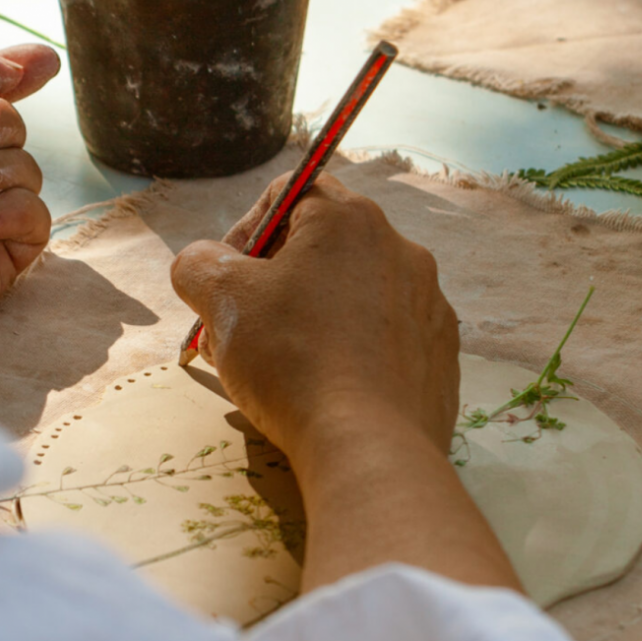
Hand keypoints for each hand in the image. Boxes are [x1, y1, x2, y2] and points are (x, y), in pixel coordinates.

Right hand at [170, 174, 461, 461]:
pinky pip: (386, 339)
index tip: (227, 281)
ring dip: (313, 318)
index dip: (245, 231)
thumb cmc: (291, 361)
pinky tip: (330, 390)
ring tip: (283, 368)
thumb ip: (199, 264)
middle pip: (323, 249)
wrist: (369, 446)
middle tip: (245, 330)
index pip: (289, 194)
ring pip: (354, 296)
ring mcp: (429, 303)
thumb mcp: (222, 301)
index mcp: (350, 220)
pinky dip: (354, 353)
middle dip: (276, 284)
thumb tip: (204, 264)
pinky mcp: (442, 354)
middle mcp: (401, 249)